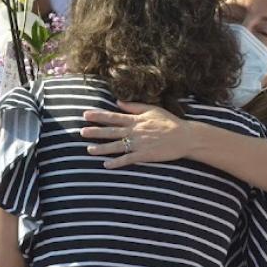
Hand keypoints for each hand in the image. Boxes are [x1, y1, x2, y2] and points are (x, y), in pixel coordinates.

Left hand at [80, 101, 196, 168]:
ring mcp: (139, 144)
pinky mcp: (144, 155)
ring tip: (89, 150)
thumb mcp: (152, 109)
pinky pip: (127, 159)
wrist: (184, 137)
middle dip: (95, 132)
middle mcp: (135, 131)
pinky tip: (106, 165)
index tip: (86, 115)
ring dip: (102, 148)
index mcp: (136, 119)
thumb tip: (118, 101)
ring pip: (116, 146)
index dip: (98, 116)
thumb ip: (134, 106)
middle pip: (111, 131)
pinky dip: (116, 163)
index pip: (113, 117)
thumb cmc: (169, 122)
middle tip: (81, 132)